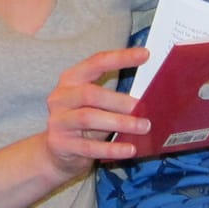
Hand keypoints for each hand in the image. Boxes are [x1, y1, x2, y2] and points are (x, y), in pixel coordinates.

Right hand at [43, 46, 150, 175]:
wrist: (57, 152)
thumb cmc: (84, 123)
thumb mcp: (95, 105)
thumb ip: (114, 97)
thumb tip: (151, 95)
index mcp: (71, 79)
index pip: (96, 63)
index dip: (121, 58)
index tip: (145, 54)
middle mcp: (60, 97)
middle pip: (90, 94)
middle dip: (119, 100)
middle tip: (143, 107)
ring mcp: (58, 121)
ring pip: (88, 118)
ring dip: (119, 122)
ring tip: (143, 127)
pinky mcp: (60, 144)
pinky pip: (89, 146)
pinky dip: (112, 148)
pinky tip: (130, 149)